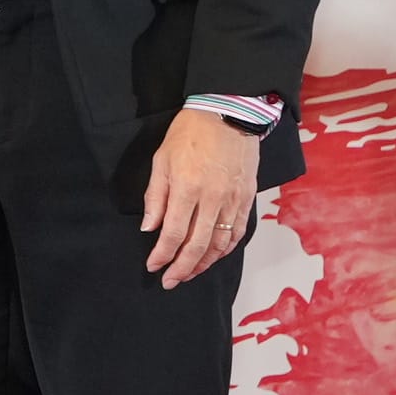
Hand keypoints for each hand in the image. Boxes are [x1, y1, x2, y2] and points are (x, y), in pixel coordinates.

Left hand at [140, 111, 262, 286]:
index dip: (162, 254)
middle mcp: (212, 198)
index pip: (173, 233)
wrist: (228, 113)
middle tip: (170, 281)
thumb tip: (149, 227)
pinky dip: (226, 249)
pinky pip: (238, 231)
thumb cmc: (189, 134)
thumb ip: (155, 196)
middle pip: (197, 245)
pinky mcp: (247, 197)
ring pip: (220, 243)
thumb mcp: (162, 160)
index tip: (153, 266)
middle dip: (182, 268)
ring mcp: (233, 199)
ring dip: (204, 263)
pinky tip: (214, 256)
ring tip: (190, 273)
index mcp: (187, 188)